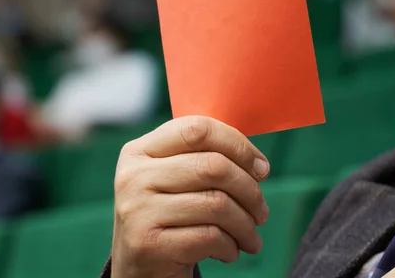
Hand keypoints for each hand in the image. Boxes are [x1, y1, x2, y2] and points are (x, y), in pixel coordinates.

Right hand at [111, 116, 269, 277]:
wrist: (139, 266)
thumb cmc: (169, 214)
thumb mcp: (172, 178)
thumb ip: (202, 157)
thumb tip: (258, 165)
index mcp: (140, 150)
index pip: (197, 129)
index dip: (238, 145)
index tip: (260, 168)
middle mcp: (133, 176)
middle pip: (213, 166)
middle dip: (250, 190)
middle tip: (261, 211)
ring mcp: (138, 210)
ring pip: (217, 204)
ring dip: (246, 224)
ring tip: (250, 236)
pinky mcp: (149, 244)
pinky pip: (210, 237)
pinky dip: (231, 246)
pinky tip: (229, 251)